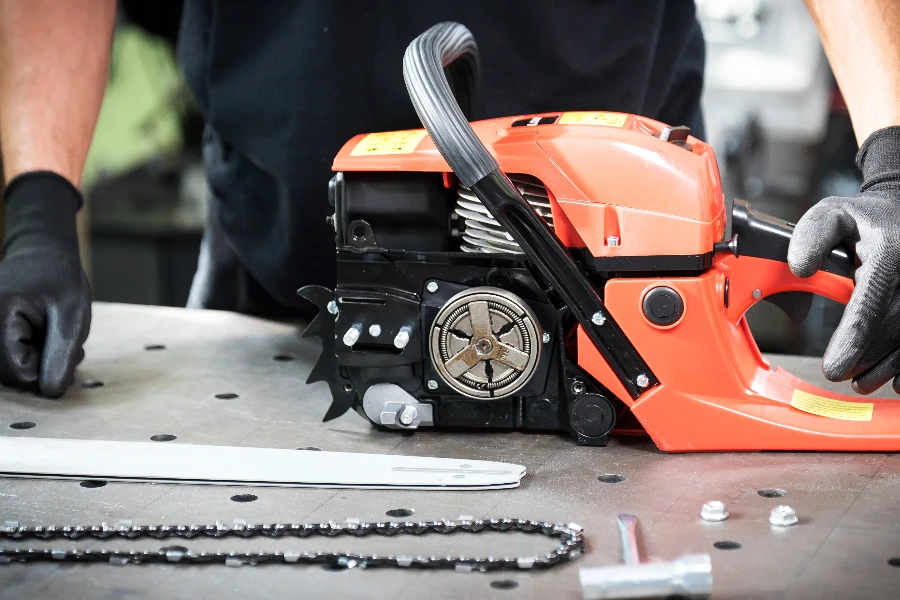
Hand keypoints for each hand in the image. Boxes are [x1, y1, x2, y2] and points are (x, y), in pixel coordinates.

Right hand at [0, 172, 90, 396]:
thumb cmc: (60, 279)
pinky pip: (4, 358)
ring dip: (36, 359)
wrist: (43, 252)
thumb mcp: (71, 317)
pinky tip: (41, 335)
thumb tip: (50, 393)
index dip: (47, 368)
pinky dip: (27, 353)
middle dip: (42, 364)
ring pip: (7, 369)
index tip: (63, 344)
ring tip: (52, 334)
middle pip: (10, 375)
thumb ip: (61, 355)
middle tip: (61, 338)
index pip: (19, 373)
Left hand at [788, 126, 899, 393]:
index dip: (854, 338)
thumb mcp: (830, 215)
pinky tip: (896, 381)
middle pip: (894, 325)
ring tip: (862, 382)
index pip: (871, 301)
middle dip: (866, 357)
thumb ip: (810, 237)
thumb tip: (800, 268)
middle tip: (841, 375)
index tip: (835, 367)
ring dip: (888, 365)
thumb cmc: (862, 220)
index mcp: (889, 251)